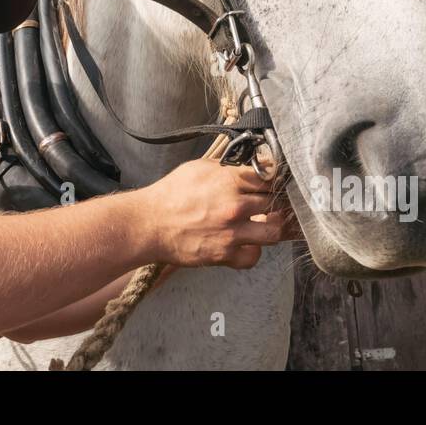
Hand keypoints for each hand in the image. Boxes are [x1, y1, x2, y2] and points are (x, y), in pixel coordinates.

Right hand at [141, 160, 298, 269]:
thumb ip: (226, 169)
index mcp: (228, 180)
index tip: (272, 183)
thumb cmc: (171, 194)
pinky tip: (247, 243)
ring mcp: (232, 232)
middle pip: (275, 203)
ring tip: (265, 223)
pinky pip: (254, 256)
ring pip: (274, 231)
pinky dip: (253, 251)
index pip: (269, 177)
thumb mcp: (198, 168)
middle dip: (274, 202)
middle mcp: (234, 206)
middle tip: (271, 203)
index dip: (273, 180)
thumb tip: (246, 168)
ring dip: (272, 227)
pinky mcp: (225, 254)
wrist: (150, 224)